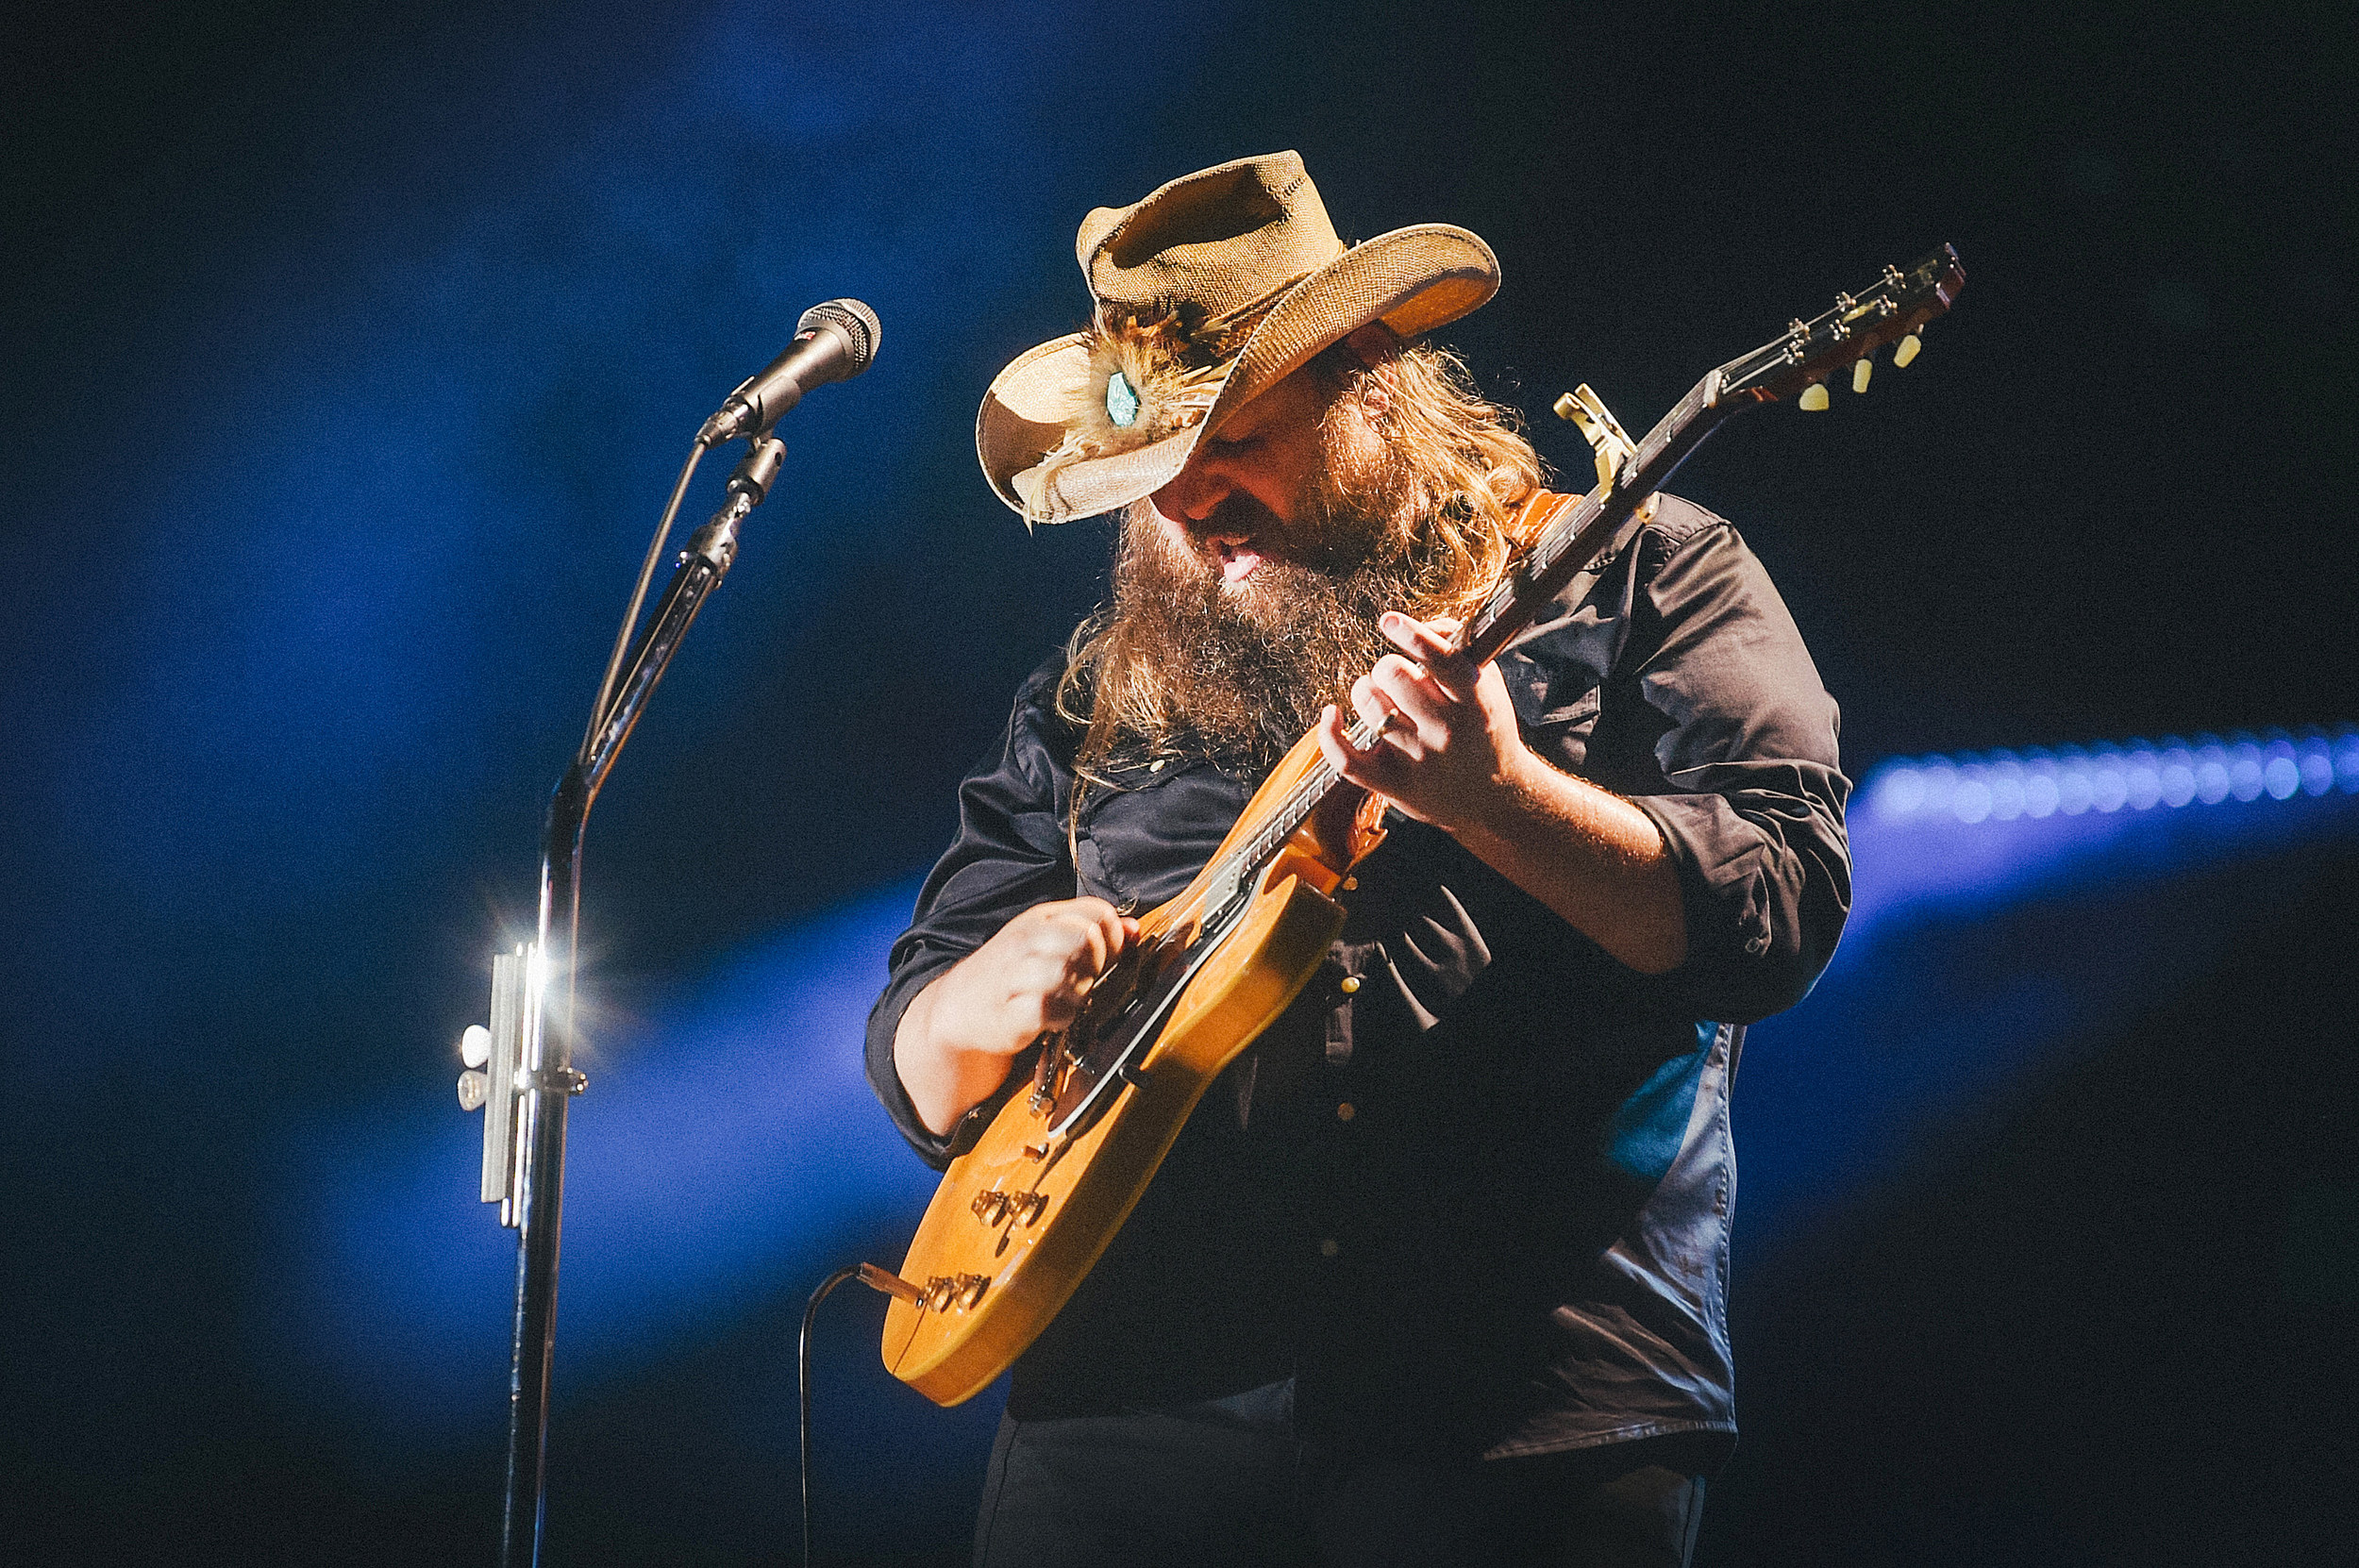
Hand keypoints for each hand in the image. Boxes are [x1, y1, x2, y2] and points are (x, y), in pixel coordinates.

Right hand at [937, 897, 1138, 1054]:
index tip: (1105, 957)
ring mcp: (1015, 974)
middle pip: (1086, 939)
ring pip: (1067, 972)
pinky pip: (1050, 1009)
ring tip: (1068, 999)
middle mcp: (1027, 940)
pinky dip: (1061, 1018)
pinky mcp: (1010, 1012)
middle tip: (1084, 980)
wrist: (959, 1007)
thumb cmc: (1011, 973)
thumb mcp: (1049, 941)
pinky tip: (1054, 1018)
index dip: (1113, 938)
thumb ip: (1092, 932)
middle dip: (1096, 964)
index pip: (1097, 912)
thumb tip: (1134, 929)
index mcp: (1040, 918)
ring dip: (1079, 993)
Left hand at [1314, 611, 1532, 835]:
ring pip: (1371, 709)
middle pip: (1396, 677)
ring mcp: (1419, 760)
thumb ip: (1458, 648)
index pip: (1442, 660)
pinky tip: (1332, 714)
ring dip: (1365, 691)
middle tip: (1393, 675)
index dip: (1411, 635)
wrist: (1494, 798)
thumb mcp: (1488, 687)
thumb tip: (1423, 624)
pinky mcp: (1394, 785)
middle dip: (1387, 667)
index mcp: (1474, 701)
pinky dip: (1330, 734)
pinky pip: (1347, 761)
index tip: (1390, 621)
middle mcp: (1447, 730)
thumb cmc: (1484, 731)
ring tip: (1376, 694)